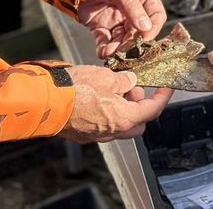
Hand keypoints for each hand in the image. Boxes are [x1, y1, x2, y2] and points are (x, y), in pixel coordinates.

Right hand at [59, 65, 173, 142]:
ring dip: (122, 109)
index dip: (163, 97)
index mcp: (124, 118)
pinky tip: (99, 96)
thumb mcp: (107, 77)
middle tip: (133, 88)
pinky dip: (107, 113)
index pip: (153, 110)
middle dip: (140, 106)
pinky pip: (102, 125)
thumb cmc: (76, 90)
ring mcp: (96, 135)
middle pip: (138, 122)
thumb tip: (130, 81)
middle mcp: (112, 131)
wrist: (45, 102)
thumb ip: (124, 80)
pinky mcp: (82, 133)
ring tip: (113, 88)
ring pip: (119, 125)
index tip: (167, 87)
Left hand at [78, 0, 167, 58]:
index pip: (156, 16)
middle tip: (125, 50)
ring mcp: (117, 19)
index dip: (153, 28)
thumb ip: (133, 8)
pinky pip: (106, 41)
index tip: (146, 39)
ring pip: (122, 39)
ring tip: (110, 53)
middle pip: (138, 31)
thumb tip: (146, 28)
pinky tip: (103, 53)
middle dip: (132, 42)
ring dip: (118, 48)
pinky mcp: (102, 26)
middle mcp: (132, 11)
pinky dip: (105, 48)